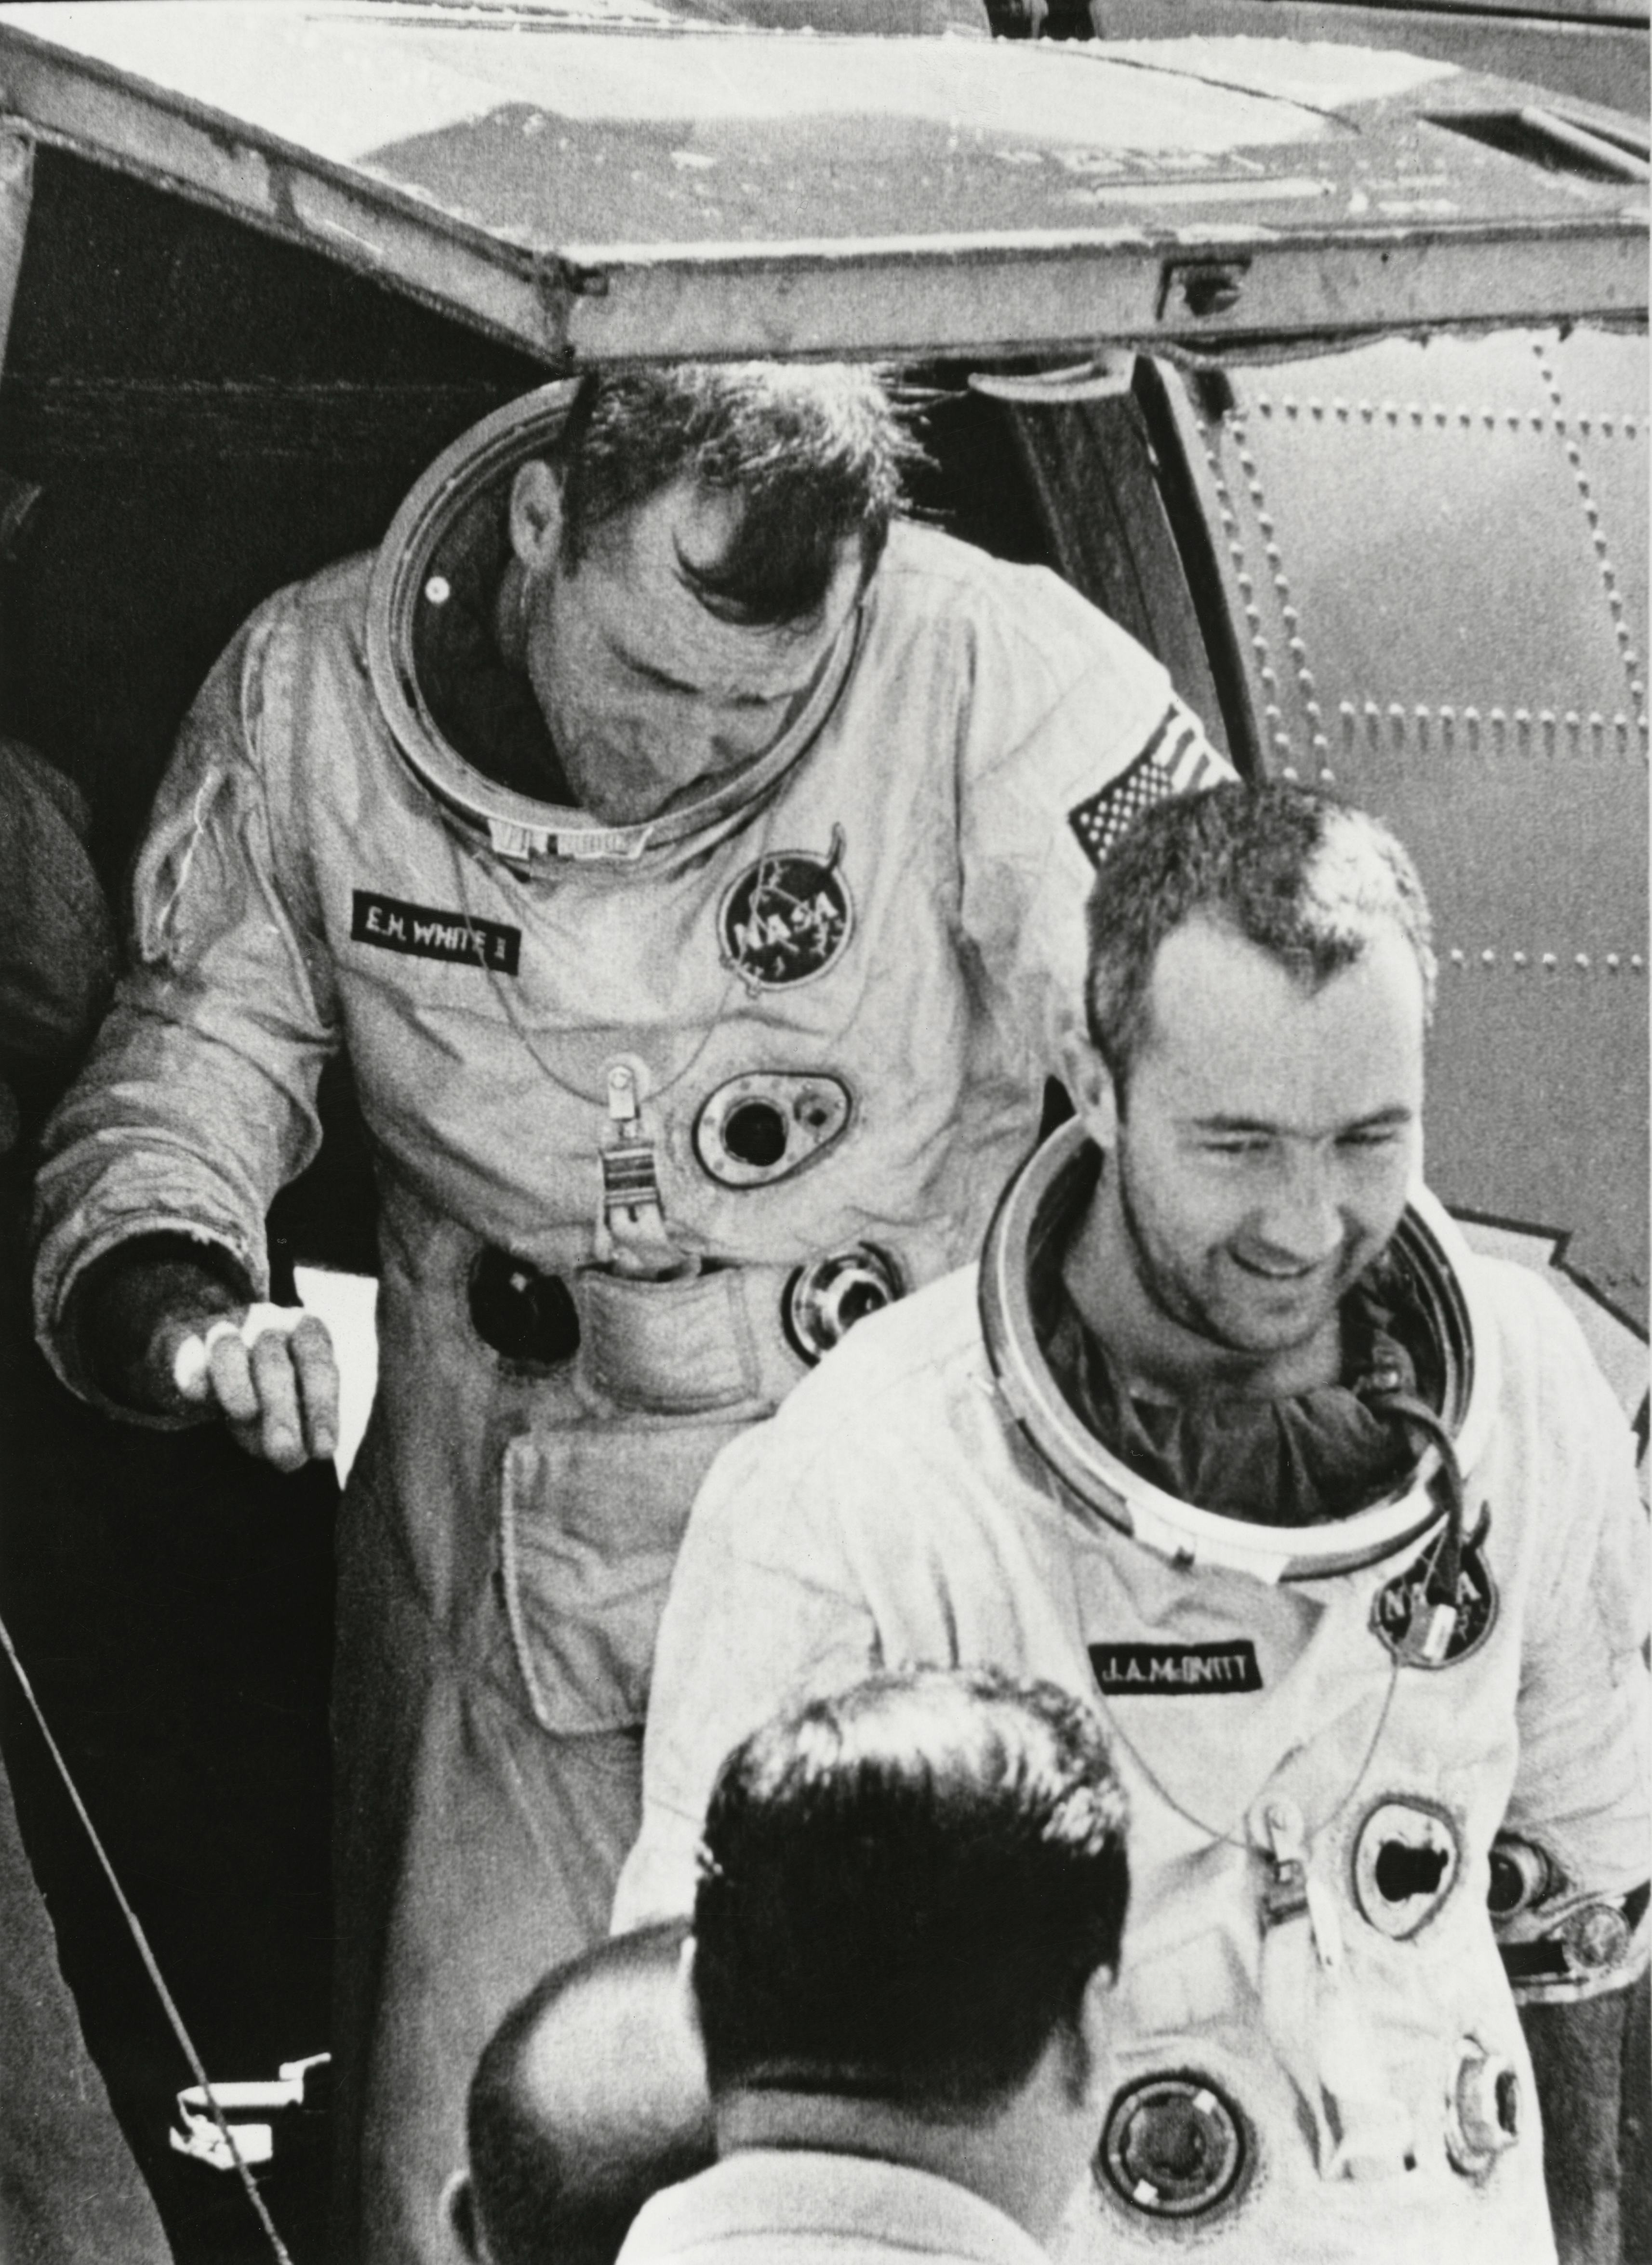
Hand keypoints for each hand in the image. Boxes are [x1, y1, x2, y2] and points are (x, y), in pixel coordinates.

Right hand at [167, 1303, 339, 1471]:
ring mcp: (221, 1327)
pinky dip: (193, 1372)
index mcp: (303, 1332)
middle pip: (274, 1363)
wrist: (204, 1352)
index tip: (322, 1450)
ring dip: (237, 1385)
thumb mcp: (289, 1405)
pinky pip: (185, 1352)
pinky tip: (199, 1395)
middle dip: (281, 1410)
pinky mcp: (180, 1337)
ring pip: (228, 1348)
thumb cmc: (263, 1386)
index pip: (318, 1364)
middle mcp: (265, 1323)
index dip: (323, 1407)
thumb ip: (296, 1426)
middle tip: (284, 1452)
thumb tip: (293, 1454)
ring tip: (245, 1415)